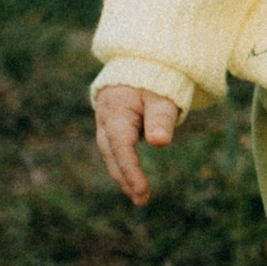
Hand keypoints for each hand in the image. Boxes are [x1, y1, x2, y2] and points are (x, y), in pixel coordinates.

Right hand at [94, 85, 182, 206]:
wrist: (138, 64)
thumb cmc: (153, 80)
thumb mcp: (162, 96)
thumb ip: (161, 118)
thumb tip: (160, 142)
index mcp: (115, 111)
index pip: (121, 147)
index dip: (131, 171)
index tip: (143, 191)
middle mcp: (104, 121)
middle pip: (112, 155)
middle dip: (125, 179)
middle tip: (142, 200)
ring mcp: (104, 125)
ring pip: (111, 155)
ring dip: (123, 176)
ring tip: (140, 196)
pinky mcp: (111, 128)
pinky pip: (115, 151)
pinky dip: (123, 166)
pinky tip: (134, 182)